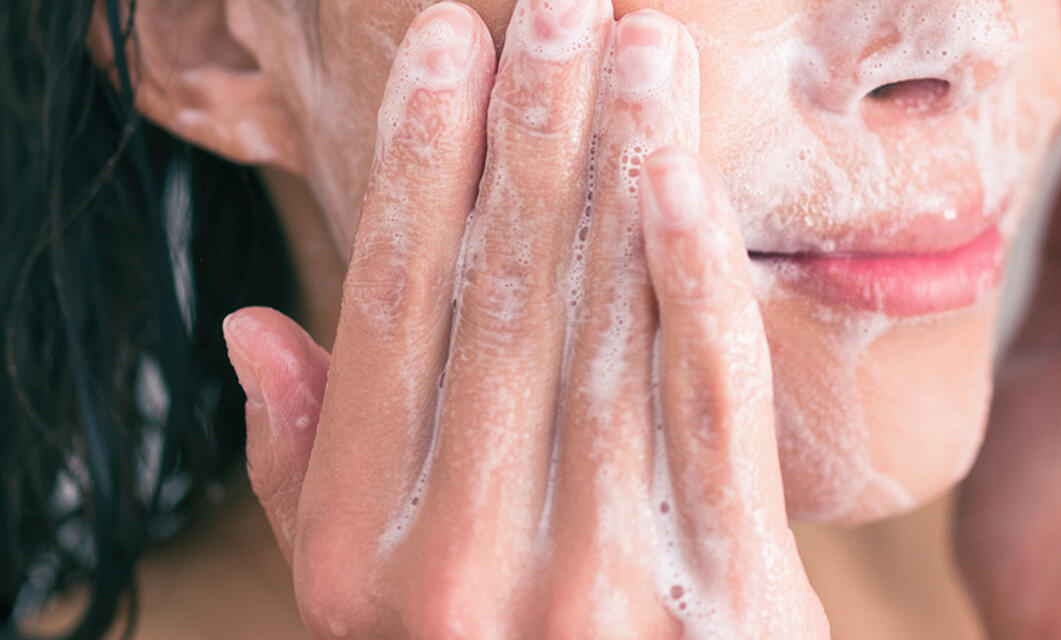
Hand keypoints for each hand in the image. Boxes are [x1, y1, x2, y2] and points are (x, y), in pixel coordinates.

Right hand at [221, 2, 826, 636]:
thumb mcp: (372, 609)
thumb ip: (312, 479)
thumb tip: (257, 332)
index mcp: (362, 559)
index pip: (387, 319)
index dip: (415, 171)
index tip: (446, 52)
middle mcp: (463, 569)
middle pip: (502, 301)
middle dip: (532, 136)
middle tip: (558, 10)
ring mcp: (594, 588)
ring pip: (605, 333)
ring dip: (620, 172)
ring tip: (638, 50)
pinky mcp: (724, 600)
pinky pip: (710, 411)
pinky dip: (697, 284)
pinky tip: (684, 179)